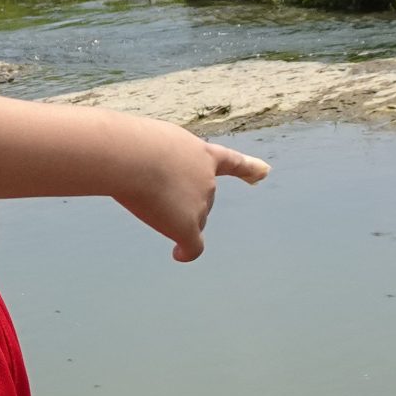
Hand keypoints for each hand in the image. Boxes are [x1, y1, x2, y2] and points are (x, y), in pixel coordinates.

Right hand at [115, 122, 270, 261]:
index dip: (249, 168)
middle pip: (198, 199)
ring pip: (185, 218)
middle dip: (178, 196)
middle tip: (145, 181)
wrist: (130, 156)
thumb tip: (153, 192)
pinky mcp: (188, 226)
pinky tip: (178, 254)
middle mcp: (208, 180)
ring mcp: (200, 204)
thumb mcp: (152, 141)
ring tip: (140, 194)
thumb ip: (160, 163)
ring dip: (167, 211)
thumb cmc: (130, 143)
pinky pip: (193, 245)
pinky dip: (186, 251)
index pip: (230, 161)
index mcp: (201, 153)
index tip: (265, 172)